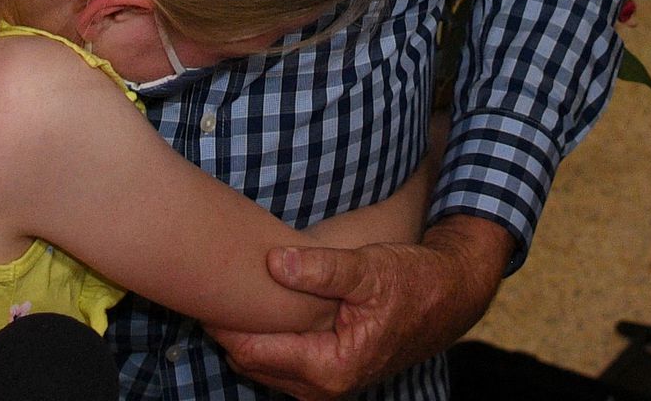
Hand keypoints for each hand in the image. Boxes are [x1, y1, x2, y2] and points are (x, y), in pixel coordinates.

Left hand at [209, 216, 512, 399]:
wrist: (449, 297)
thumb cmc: (411, 282)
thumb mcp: (368, 269)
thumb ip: (320, 269)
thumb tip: (274, 263)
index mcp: (332, 368)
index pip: (255, 351)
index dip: (224, 323)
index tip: (201, 291)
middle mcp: (325, 387)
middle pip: (252, 364)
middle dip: (229, 331)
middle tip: (204, 289)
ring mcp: (326, 384)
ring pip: (264, 366)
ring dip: (245, 337)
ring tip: (223, 295)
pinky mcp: (329, 373)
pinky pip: (282, 363)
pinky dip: (265, 341)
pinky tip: (257, 308)